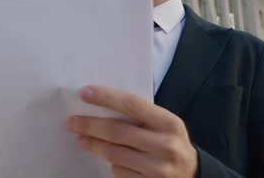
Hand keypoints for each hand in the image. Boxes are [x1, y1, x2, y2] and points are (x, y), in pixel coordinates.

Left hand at [66, 85, 197, 177]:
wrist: (191, 174)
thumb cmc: (170, 142)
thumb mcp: (164, 124)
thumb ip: (141, 115)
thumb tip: (102, 104)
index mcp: (168, 122)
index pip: (132, 104)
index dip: (106, 97)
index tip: (84, 93)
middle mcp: (165, 145)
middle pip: (118, 132)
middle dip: (90, 125)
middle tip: (72, 122)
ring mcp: (158, 168)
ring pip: (115, 154)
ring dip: (94, 145)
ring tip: (81, 138)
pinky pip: (120, 173)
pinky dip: (111, 164)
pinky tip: (108, 158)